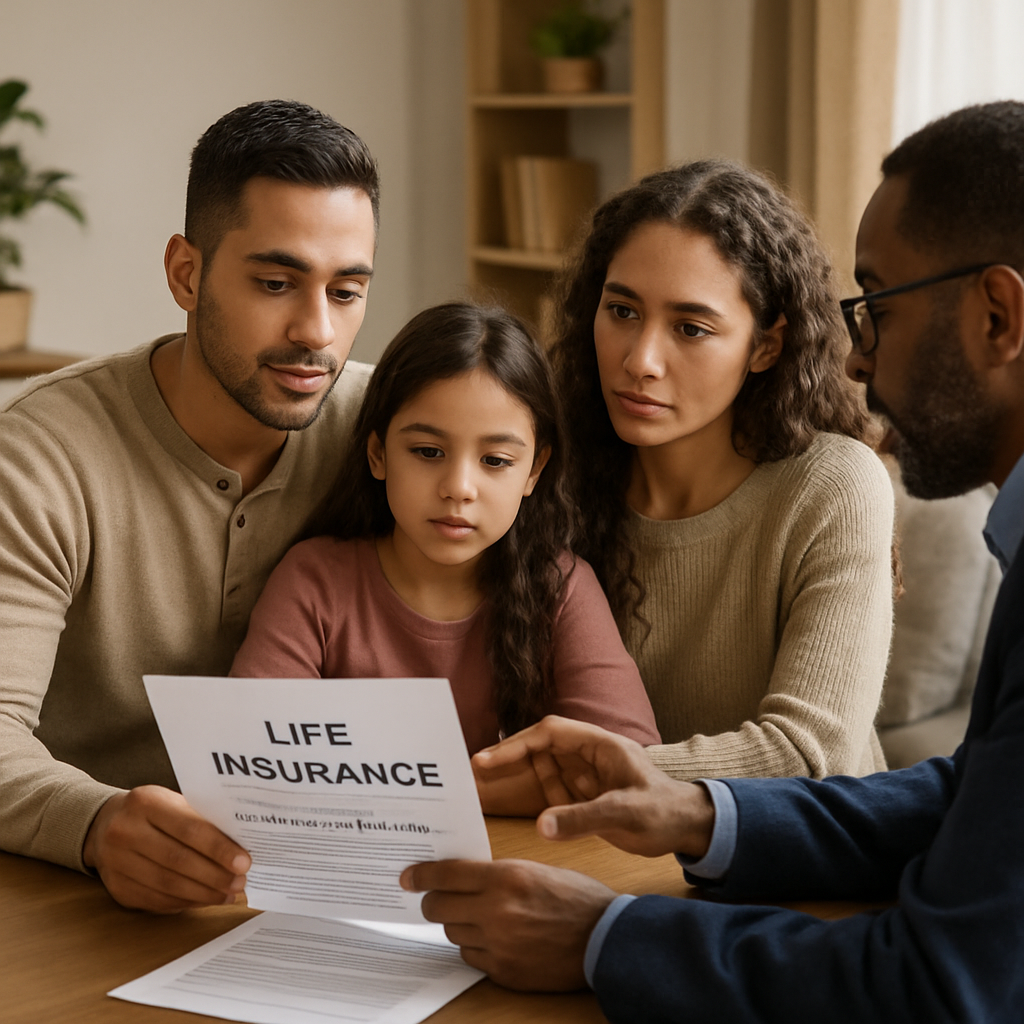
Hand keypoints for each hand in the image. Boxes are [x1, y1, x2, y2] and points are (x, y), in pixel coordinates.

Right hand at [83, 786, 250, 912]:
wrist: (105, 823)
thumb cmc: (152, 811)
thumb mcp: (172, 802)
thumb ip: (201, 819)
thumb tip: (240, 847)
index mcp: (146, 803)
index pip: (189, 828)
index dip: (219, 848)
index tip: (244, 862)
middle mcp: (125, 831)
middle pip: (178, 860)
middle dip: (215, 875)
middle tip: (240, 882)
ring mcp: (116, 862)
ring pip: (167, 884)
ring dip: (203, 893)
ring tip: (228, 894)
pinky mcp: (116, 887)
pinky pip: (156, 900)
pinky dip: (185, 902)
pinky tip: (205, 900)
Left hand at [401, 858, 615, 990]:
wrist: (606, 939)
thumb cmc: (577, 898)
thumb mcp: (537, 870)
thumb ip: (499, 873)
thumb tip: (462, 876)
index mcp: (506, 877)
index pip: (446, 874)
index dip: (421, 875)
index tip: (407, 877)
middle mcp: (496, 911)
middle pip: (438, 907)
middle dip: (432, 902)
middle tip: (434, 898)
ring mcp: (498, 945)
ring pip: (451, 933)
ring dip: (457, 924)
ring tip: (477, 917)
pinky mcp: (503, 972)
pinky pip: (470, 956)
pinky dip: (475, 946)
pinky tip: (493, 939)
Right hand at [472, 716, 714, 858]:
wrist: (689, 829)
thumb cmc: (664, 812)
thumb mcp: (625, 814)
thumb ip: (582, 818)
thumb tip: (541, 826)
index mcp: (600, 745)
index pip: (549, 734)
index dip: (516, 744)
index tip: (487, 760)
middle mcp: (590, 755)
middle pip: (541, 747)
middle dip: (510, 758)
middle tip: (476, 772)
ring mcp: (588, 775)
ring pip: (545, 769)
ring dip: (521, 778)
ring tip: (487, 789)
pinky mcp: (588, 795)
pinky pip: (555, 791)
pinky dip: (537, 797)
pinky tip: (520, 808)